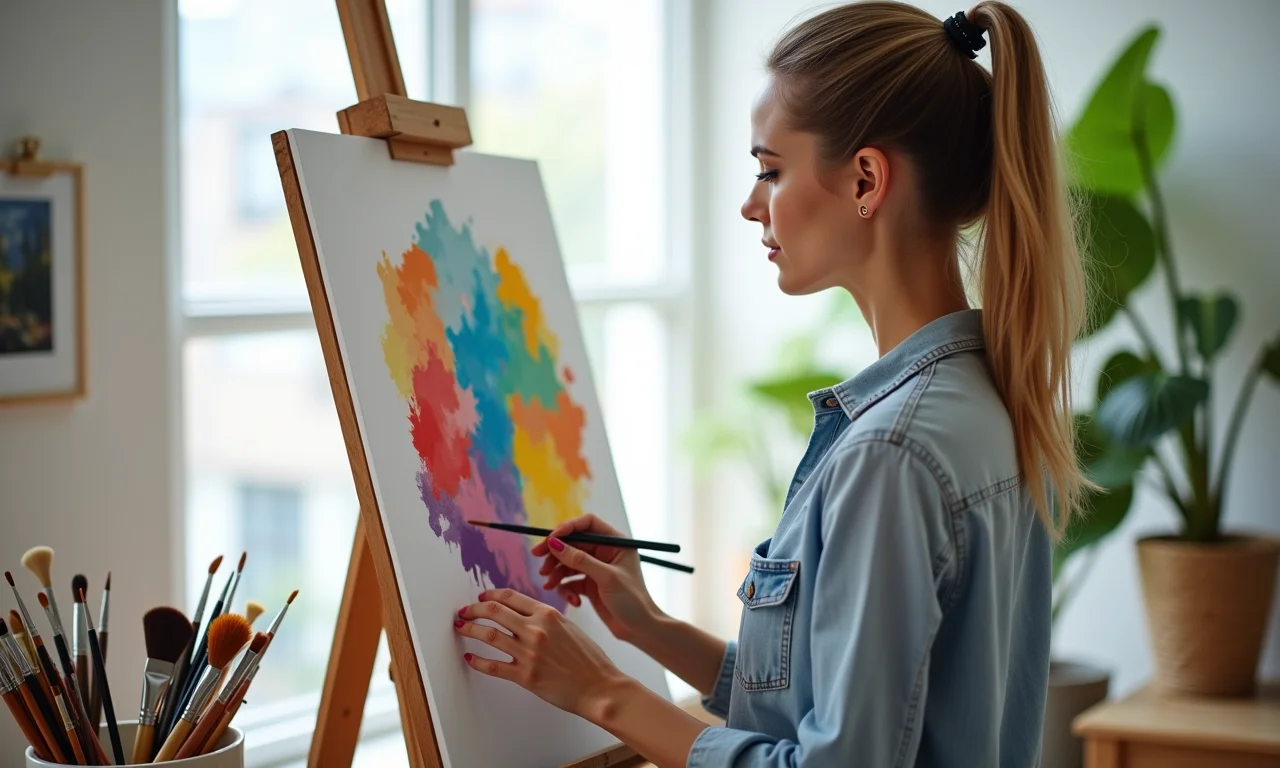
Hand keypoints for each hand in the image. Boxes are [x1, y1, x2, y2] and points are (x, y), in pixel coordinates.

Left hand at [455, 588, 628, 718]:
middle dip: (474, 609)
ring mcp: (528, 653)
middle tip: (465, 611)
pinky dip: (478, 661)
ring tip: (461, 628)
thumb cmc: (590, 659)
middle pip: (494, 611)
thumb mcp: (569, 627)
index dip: (492, 595)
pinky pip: (493, 666)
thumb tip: (525, 615)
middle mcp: (536, 630)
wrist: (600, 687)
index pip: (511, 597)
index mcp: (548, 614)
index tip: (482, 597)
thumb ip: (547, 619)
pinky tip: (470, 658)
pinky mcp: (525, 677)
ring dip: (470, 630)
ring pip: (488, 635)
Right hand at [531, 514, 662, 643]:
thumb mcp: (606, 577)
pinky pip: (570, 580)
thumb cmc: (632, 600)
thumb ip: (580, 560)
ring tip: (550, 585)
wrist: (640, 629)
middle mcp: (604, 551)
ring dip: (557, 573)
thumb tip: (554, 543)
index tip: (550, 540)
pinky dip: (566, 588)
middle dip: (555, 553)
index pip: (587, 524)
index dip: (567, 528)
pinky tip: (574, 601)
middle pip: (572, 543)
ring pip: (567, 562)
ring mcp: (596, 568)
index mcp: (615, 542)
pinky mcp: (589, 584)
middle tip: (539, 561)